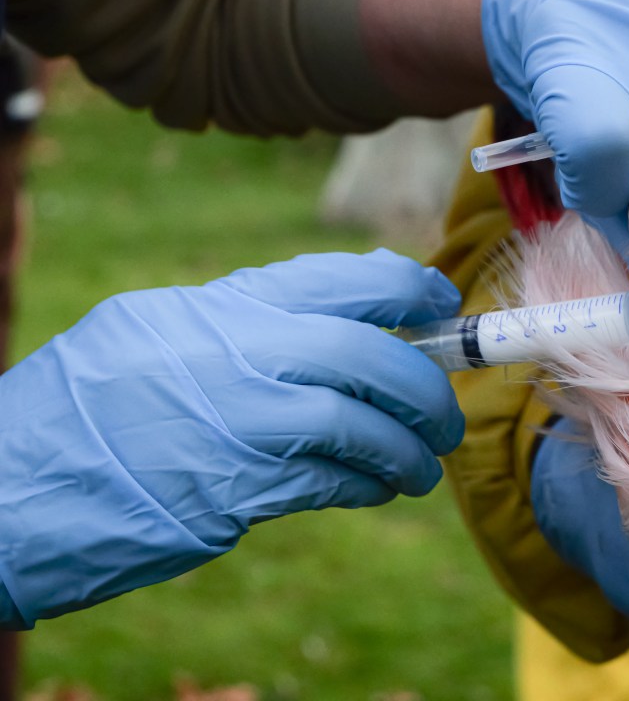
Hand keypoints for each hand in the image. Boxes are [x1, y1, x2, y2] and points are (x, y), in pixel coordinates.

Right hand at [0, 250, 464, 626]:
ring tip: (421, 466)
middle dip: (426, 385)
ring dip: (407, 449)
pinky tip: (378, 488)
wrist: (12, 486)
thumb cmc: (87, 408)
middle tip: (445, 414)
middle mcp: (237, 351)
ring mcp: (239, 420)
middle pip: (370, 354)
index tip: (441, 303)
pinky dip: (368, 484)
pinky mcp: (236, 490)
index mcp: (221, 305)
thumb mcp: (155, 333)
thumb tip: (332, 332)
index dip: (407, 288)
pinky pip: (331, 482)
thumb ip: (243, 327)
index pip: (341, 278)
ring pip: (361, 424)